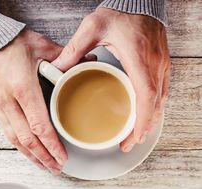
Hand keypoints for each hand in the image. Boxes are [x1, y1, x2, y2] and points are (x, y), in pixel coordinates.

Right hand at [0, 29, 67, 173]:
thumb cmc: (7, 41)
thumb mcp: (39, 44)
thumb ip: (64, 56)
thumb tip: (87, 61)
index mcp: (23, 88)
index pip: (40, 125)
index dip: (52, 145)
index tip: (63, 157)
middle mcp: (9, 102)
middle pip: (28, 139)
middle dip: (43, 157)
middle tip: (57, 169)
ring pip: (15, 140)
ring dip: (31, 156)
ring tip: (44, 166)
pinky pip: (7, 132)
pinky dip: (19, 146)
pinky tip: (27, 152)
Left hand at [53, 8, 170, 151]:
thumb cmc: (120, 12)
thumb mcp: (93, 27)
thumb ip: (75, 49)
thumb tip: (57, 69)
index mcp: (138, 58)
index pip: (145, 96)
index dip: (142, 120)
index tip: (133, 137)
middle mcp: (154, 65)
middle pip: (155, 105)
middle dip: (143, 129)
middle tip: (127, 144)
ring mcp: (161, 65)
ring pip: (160, 101)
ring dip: (149, 121)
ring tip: (134, 136)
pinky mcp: (162, 65)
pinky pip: (162, 92)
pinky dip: (153, 109)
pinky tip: (144, 116)